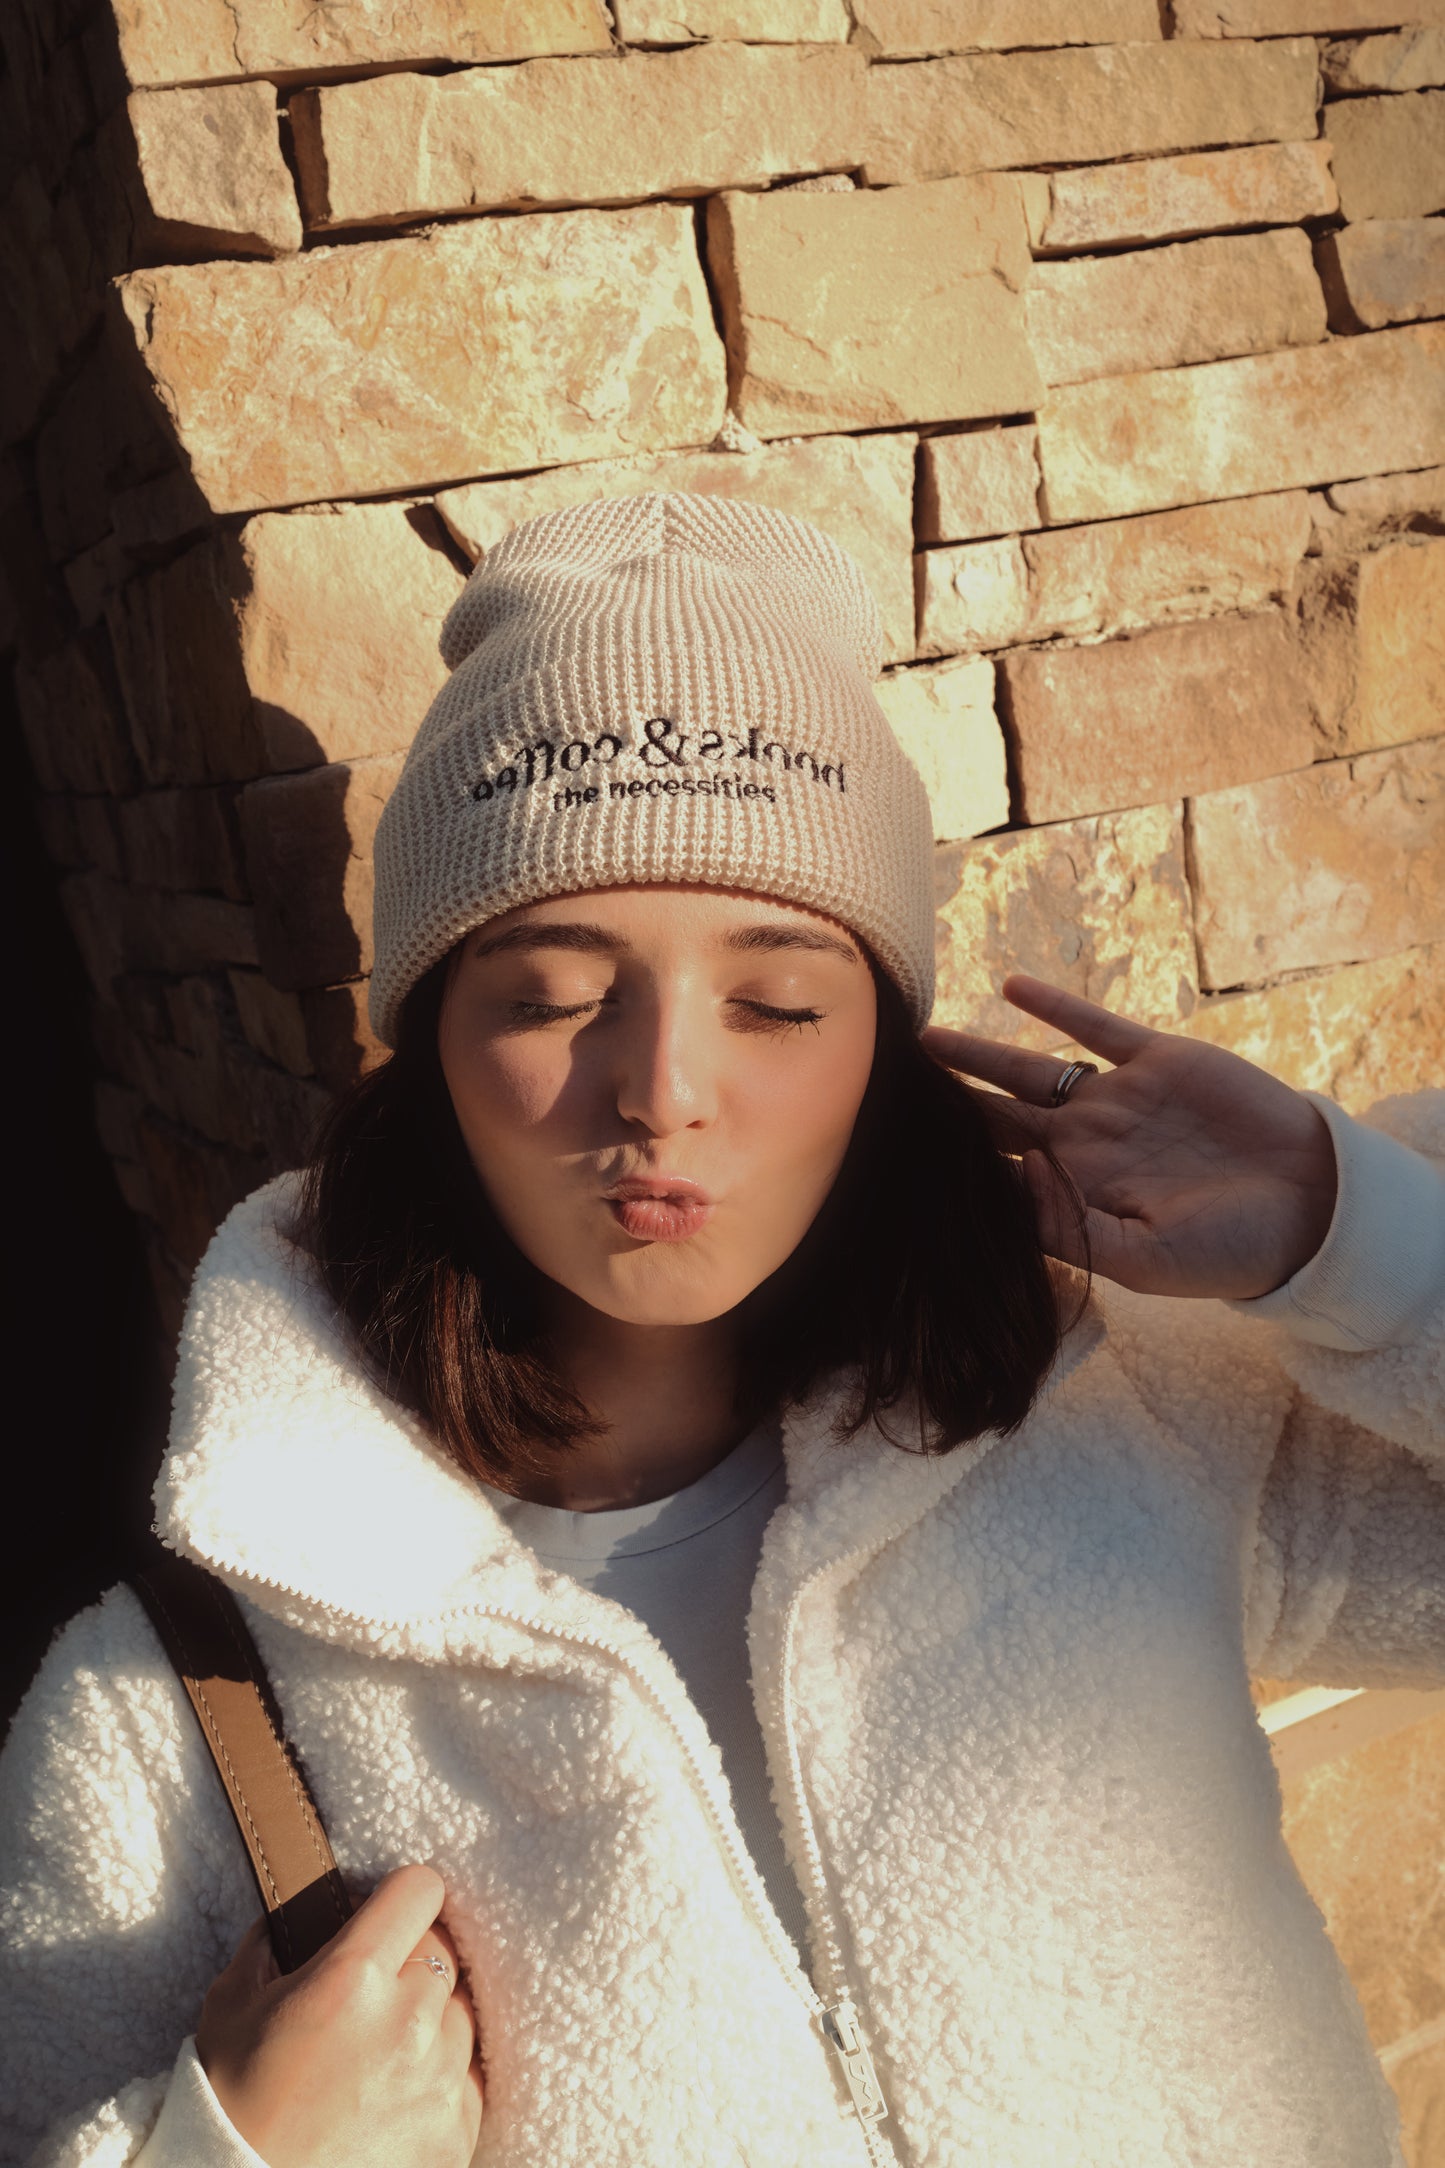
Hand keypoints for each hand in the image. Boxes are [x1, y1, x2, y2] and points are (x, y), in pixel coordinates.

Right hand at [197, 1863, 482, 2167]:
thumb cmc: (228, 2104)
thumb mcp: (230, 2005)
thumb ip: (268, 1946)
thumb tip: (291, 1919)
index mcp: (352, 1977)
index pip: (420, 1890)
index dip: (400, 1898)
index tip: (384, 1915)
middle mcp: (407, 2021)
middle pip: (442, 1950)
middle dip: (408, 1960)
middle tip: (371, 1993)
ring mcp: (438, 2080)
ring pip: (460, 2014)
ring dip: (429, 2022)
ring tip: (379, 2054)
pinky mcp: (455, 2134)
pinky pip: (468, 2079)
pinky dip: (439, 2081)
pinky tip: (395, 2096)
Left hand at [923, 974, 1337, 1301]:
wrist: (1308, 1207)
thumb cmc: (1228, 1250)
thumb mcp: (1144, 1261)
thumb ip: (1072, 1229)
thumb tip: (1013, 1177)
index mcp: (1076, 1193)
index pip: (993, 1175)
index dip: (946, 1164)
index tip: (889, 1152)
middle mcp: (1085, 1144)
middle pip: (994, 1117)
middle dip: (942, 1106)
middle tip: (881, 1086)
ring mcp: (1117, 1100)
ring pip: (1028, 1069)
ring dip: (976, 1052)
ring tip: (923, 1036)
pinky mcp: (1156, 1061)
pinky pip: (1094, 1028)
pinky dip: (1053, 1006)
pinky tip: (1010, 986)